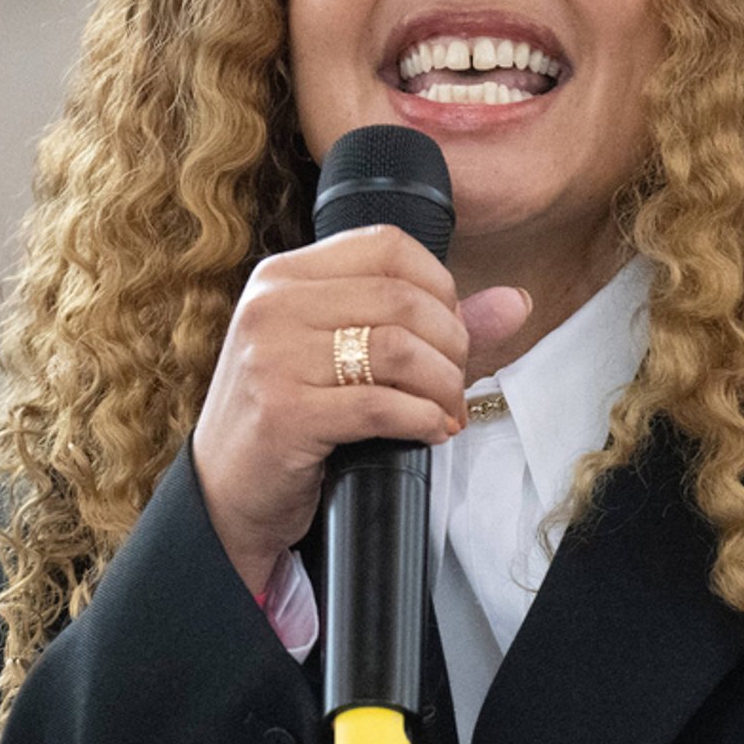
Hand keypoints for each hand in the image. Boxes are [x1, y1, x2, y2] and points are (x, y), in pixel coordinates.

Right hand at [191, 224, 531, 593]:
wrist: (226, 497)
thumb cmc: (293, 416)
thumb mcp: (347, 355)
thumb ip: (431, 323)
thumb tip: (517, 302)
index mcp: (284, 276)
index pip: (387, 245)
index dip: (440, 285)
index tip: (450, 330)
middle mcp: (271, 306)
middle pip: (402, 298)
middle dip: (451, 344)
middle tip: (455, 382)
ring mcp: (270, 358)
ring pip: (398, 349)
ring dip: (443, 385)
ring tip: (447, 409)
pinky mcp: (282, 414)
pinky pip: (381, 405)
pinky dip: (423, 418)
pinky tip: (432, 430)